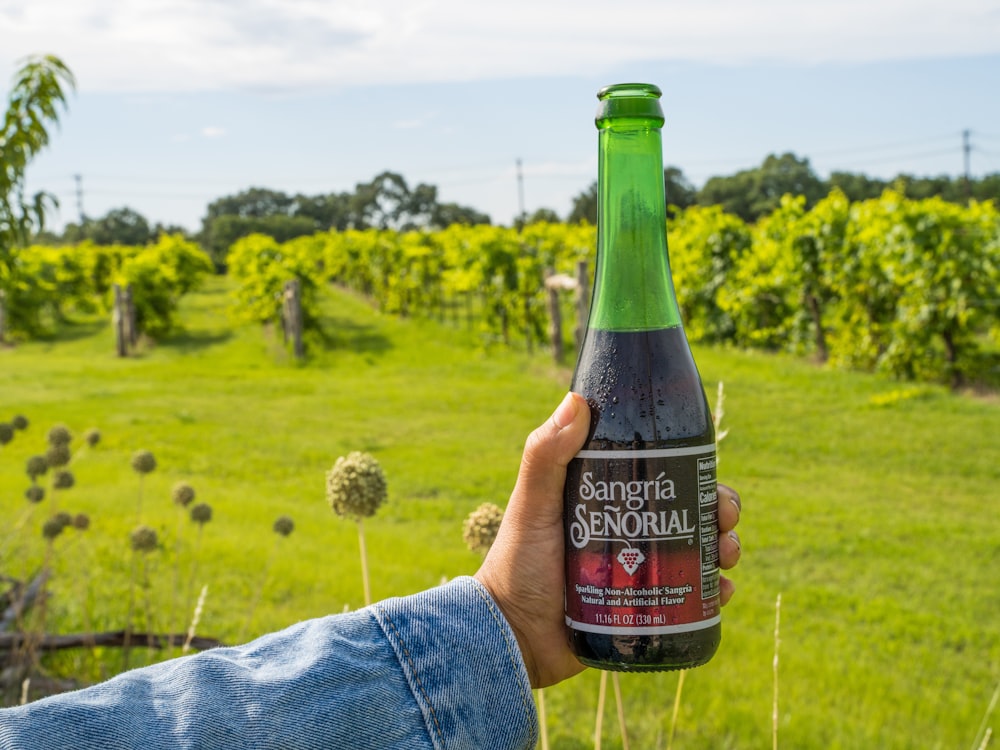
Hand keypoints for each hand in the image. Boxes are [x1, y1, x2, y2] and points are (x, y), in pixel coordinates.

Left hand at [475, 392, 742, 688]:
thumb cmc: (515, 566)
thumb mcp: (532, 507)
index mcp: (606, 498)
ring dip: (722, 548)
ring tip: (726, 556)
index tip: (711, 471)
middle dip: (717, 511)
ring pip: (696, 551)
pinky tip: (722, 591)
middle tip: (724, 522)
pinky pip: (690, 597)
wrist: (512, 638)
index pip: (659, 474)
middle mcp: (626, 529)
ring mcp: (638, 569)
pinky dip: (712, 591)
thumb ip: (544, 456)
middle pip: (688, 511)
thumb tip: (577, 400)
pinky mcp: (644, 608)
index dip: (692, 470)